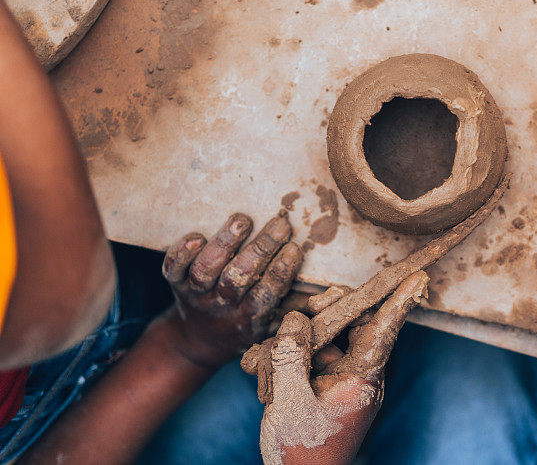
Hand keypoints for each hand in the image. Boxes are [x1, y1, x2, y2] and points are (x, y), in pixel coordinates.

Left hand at [161, 211, 303, 367]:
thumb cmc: (245, 324)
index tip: (296, 248)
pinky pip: (172, 268)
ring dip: (225, 245)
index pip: (266, 294)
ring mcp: (197, 295)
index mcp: (249, 317)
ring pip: (206, 271)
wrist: (197, 341)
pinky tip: (196, 236)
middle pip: (237, 280)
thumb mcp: (272, 328)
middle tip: (280, 224)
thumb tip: (337, 296)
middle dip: (260, 251)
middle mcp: (222, 306)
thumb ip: (299, 310)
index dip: (281, 271)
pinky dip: (181, 254)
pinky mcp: (175, 283)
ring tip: (243, 220)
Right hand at [242, 271, 428, 464]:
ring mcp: (340, 376)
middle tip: (300, 317)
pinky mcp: (323, 382)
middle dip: (325, 311)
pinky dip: (287, 358)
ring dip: (295, 343)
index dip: (400, 300)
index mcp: (362, 376)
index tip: (420, 275)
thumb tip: (296, 319)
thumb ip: (291, 356)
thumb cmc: (302, 452)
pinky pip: (310, 355)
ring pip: (324, 336)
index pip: (385, 329)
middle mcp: (356, 371)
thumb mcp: (291, 402)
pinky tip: (264, 375)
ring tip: (268, 372)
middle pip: (351, 321)